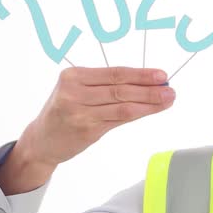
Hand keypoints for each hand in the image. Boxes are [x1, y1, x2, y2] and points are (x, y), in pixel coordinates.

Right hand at [19, 66, 174, 166]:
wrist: (42, 140)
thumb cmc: (65, 112)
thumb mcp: (77, 91)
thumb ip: (106, 86)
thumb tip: (146, 82)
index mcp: (73, 76)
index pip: (114, 73)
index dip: (140, 74)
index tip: (162, 75)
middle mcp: (74, 92)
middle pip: (120, 88)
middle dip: (149, 88)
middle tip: (170, 88)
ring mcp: (80, 112)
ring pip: (123, 105)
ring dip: (149, 102)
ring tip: (168, 99)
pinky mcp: (86, 130)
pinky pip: (119, 120)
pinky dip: (139, 114)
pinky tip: (152, 111)